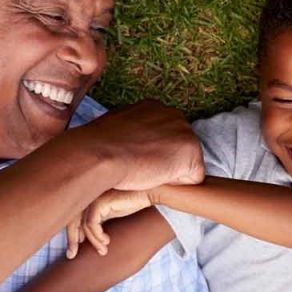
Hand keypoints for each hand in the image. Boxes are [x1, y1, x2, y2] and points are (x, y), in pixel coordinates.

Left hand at [66, 190, 154, 257]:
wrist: (148, 192)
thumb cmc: (132, 202)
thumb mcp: (111, 213)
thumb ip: (98, 221)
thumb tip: (85, 238)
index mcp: (88, 198)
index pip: (71, 217)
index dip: (71, 235)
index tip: (73, 252)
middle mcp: (88, 196)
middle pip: (71, 220)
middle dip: (71, 240)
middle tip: (71, 255)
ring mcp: (93, 198)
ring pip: (84, 225)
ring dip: (94, 241)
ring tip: (103, 250)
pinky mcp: (101, 202)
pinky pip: (92, 224)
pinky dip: (97, 236)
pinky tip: (107, 241)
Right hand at [73, 100, 203, 190]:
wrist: (98, 153)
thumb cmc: (98, 146)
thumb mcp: (115, 128)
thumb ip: (131, 131)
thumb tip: (127, 142)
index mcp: (154, 108)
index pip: (164, 137)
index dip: (151, 153)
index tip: (134, 157)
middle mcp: (173, 114)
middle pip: (178, 149)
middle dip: (164, 161)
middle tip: (139, 165)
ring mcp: (185, 132)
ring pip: (186, 164)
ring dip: (169, 172)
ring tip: (144, 170)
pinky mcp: (192, 153)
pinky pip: (193, 178)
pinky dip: (177, 184)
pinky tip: (155, 176)